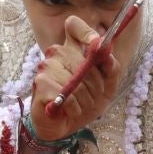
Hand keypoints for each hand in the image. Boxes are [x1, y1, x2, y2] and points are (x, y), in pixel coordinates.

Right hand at [30, 16, 120, 141]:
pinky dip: (75, 109)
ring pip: (78, 82)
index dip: (87, 32)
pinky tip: (69, 111)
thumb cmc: (83, 103)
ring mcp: (47, 66)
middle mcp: (57, 52)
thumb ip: (111, 68)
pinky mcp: (41, 82)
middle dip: (97, 85)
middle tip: (91, 97)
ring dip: (86, 100)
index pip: (74, 25)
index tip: (97, 46)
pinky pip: (69, 96)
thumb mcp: (106, 87)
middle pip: (86, 61)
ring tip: (79, 106)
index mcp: (72, 48)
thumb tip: (108, 54)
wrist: (62, 127)